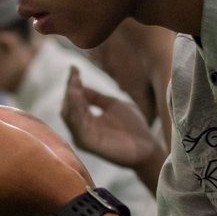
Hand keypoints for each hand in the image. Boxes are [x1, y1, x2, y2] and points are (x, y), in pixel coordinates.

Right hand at [62, 67, 165, 192]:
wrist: (148, 147)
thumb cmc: (133, 127)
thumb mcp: (113, 105)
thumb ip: (96, 97)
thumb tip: (80, 86)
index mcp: (86, 121)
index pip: (74, 100)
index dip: (73, 84)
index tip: (74, 68)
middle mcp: (82, 129)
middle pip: (68, 107)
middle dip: (70, 89)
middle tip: (74, 75)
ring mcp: (83, 137)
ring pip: (69, 115)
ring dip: (71, 99)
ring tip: (74, 84)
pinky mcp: (89, 143)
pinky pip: (77, 125)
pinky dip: (76, 111)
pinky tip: (78, 97)